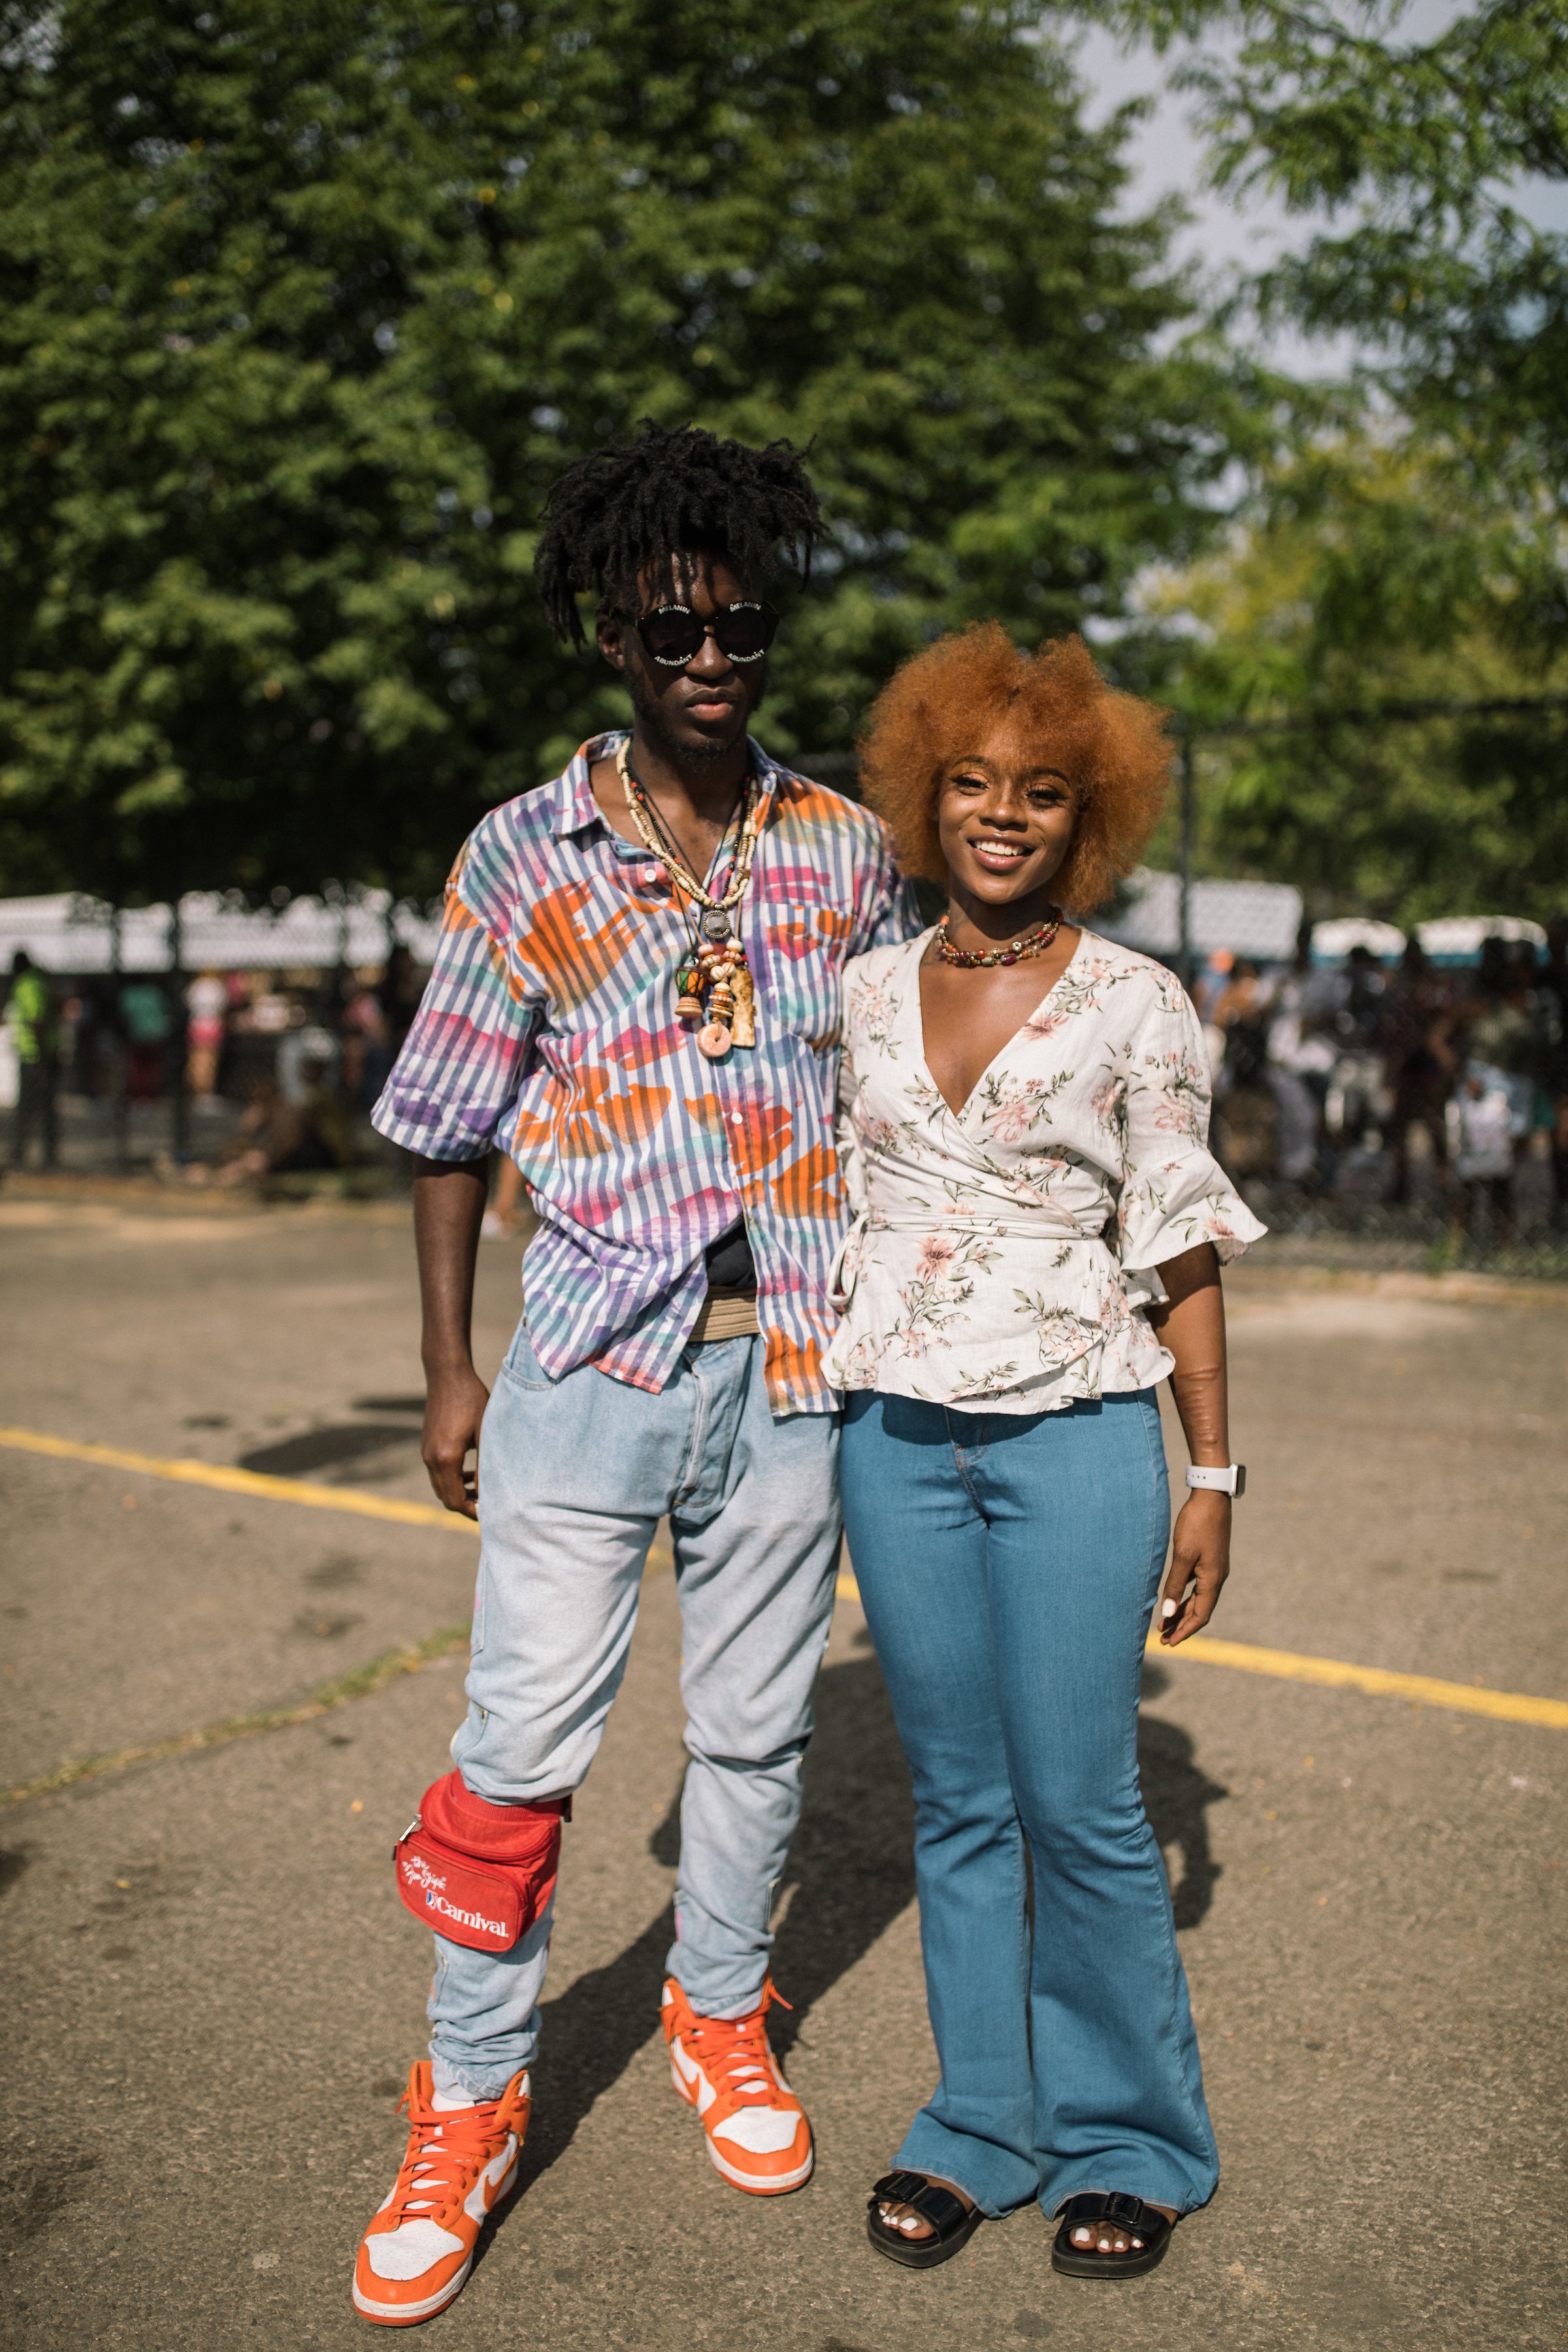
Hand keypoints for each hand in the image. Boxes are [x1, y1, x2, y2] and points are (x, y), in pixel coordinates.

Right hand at [422, 1363, 490, 1518]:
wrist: (447, 1375)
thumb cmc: (471, 1399)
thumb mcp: (486, 1433)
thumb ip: (487, 1465)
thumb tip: (491, 1493)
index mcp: (445, 1458)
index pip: (454, 1500)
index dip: (471, 1511)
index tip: (489, 1514)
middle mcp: (431, 1459)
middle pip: (445, 1497)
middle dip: (465, 1506)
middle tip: (488, 1507)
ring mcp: (426, 1452)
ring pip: (440, 1486)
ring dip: (459, 1493)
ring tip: (481, 1491)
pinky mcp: (427, 1445)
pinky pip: (437, 1473)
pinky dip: (452, 1480)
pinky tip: (470, 1473)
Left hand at [1157, 1491, 1230, 1645]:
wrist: (1211, 1498)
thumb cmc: (1197, 1524)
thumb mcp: (1183, 1555)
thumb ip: (1175, 1584)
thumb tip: (1167, 1613)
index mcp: (1213, 1579)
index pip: (1201, 1616)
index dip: (1185, 1631)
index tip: (1170, 1642)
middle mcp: (1216, 1577)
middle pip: (1199, 1610)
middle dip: (1181, 1625)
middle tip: (1162, 1638)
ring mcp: (1214, 1569)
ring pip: (1198, 1598)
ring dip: (1182, 1611)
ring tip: (1164, 1624)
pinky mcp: (1208, 1560)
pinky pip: (1197, 1586)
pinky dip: (1184, 1596)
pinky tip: (1173, 1598)